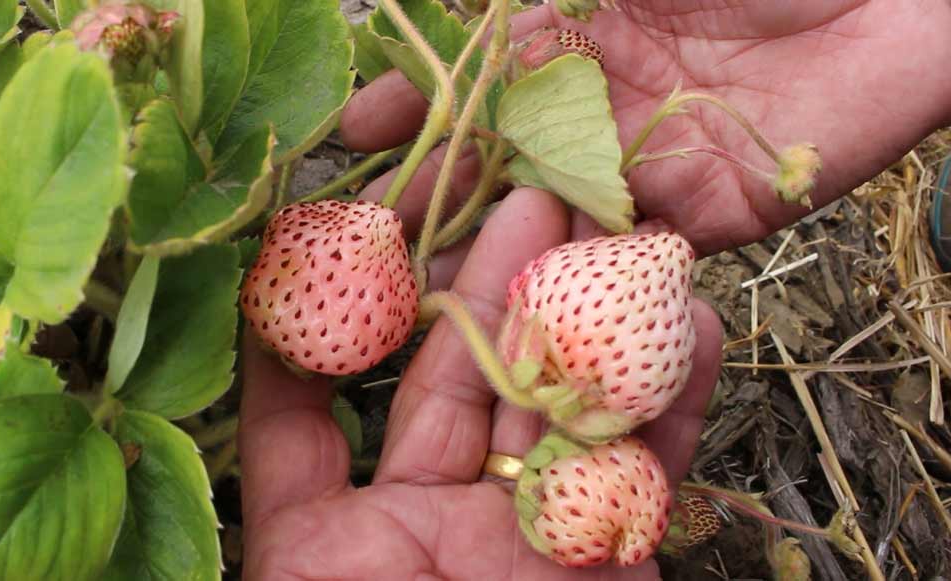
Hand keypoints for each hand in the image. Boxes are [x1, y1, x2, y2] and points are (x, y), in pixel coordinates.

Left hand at [238, 187, 722, 579]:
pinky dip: (673, 406)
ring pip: (566, 412)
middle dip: (498, 285)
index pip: (335, 405)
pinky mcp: (609, 564)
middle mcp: (438, 527)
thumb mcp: (305, 565)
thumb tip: (264, 330)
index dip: (352, 315)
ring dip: (594, 324)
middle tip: (529, 195)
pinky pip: (649, 477)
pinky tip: (692, 333)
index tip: (362, 226)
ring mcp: (528, 542)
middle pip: (469, 382)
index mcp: (342, 538)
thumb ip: (289, 448)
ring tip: (618, 238)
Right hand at [341, 0, 950, 254]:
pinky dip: (579, 284)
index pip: (474, 86)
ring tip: (421, 286)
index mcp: (575, 40)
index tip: (354, 130)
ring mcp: (646, 171)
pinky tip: (519, 306)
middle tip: (373, 235)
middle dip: (437, 196)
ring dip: (490, 254)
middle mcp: (600, 114)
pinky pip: (630, 260)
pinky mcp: (702, 220)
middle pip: (501, 167)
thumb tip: (461, 7)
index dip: (415, 107)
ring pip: (553, 223)